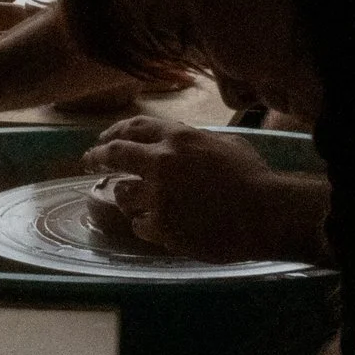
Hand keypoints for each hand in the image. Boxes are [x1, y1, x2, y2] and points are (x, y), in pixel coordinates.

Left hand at [81, 118, 317, 263]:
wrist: (266, 214)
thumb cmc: (254, 177)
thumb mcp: (224, 144)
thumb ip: (194, 141)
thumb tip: (180, 144)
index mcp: (178, 137)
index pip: (133, 127)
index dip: (113, 132)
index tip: (103, 139)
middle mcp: (161, 162)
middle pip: (114, 154)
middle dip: (96, 157)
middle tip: (88, 162)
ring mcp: (158, 196)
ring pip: (122, 194)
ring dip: (124, 195)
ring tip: (130, 199)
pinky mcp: (162, 227)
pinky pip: (139, 225)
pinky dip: (144, 225)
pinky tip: (155, 226)